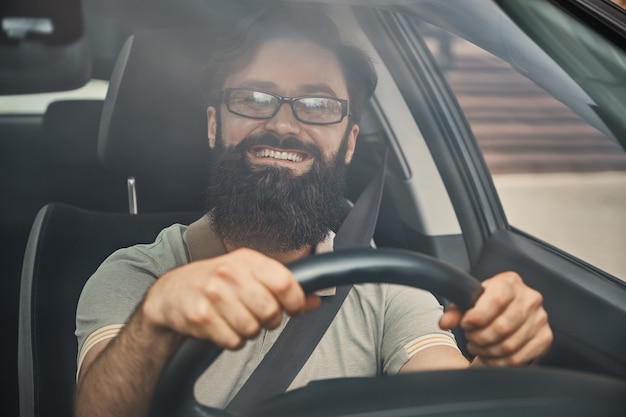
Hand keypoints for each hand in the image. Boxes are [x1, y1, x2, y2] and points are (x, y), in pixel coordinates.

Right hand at [141, 248, 320, 349]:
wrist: (171, 293)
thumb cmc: (216, 282)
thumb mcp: (249, 275)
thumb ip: (282, 286)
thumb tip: (314, 300)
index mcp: (247, 260)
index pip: (284, 282)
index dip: (295, 301)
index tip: (293, 308)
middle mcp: (229, 274)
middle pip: (270, 310)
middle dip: (271, 320)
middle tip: (261, 316)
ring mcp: (213, 295)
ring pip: (253, 329)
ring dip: (250, 331)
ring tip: (238, 319)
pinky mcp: (200, 318)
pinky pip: (233, 341)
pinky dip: (233, 340)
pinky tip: (224, 327)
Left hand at [439, 271, 552, 365]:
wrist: (507, 310)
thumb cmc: (486, 304)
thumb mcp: (468, 301)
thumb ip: (455, 311)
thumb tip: (445, 322)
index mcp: (510, 282)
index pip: (497, 300)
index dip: (478, 316)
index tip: (466, 324)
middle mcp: (530, 298)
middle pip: (503, 326)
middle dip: (480, 337)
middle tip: (470, 338)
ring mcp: (540, 318)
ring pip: (510, 345)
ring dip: (487, 351)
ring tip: (477, 346)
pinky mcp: (545, 338)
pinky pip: (519, 357)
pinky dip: (499, 362)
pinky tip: (489, 356)